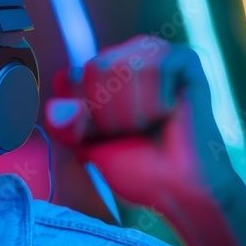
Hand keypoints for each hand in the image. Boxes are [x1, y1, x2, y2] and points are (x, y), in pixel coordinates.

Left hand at [42, 35, 242, 211]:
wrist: (176, 189)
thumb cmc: (132, 166)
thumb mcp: (83, 145)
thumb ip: (61, 121)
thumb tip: (60, 92)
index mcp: (96, 74)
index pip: (68, 77)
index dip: (80, 117)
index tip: (102, 137)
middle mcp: (124, 56)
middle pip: (93, 68)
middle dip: (106, 113)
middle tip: (131, 132)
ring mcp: (155, 55)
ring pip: (120, 67)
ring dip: (130, 111)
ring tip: (148, 125)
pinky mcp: (184, 60)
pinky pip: (152, 67)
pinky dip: (154, 101)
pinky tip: (168, 114)